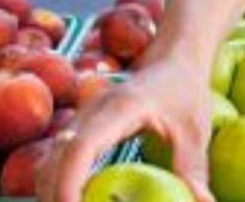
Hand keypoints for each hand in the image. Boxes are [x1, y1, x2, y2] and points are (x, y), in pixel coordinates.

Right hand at [38, 54, 214, 201]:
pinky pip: (57, 159)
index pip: (80, 148)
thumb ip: (193, 168)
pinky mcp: (81, 127)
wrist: (174, 56)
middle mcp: (92, 112)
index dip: (68, 185)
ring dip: (54, 191)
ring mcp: (82, 118)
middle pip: (55, 160)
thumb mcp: (195, 128)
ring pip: (49, 161)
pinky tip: (78, 200)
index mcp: (119, 109)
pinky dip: (59, 182)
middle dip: (56, 195)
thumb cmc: (185, 87)